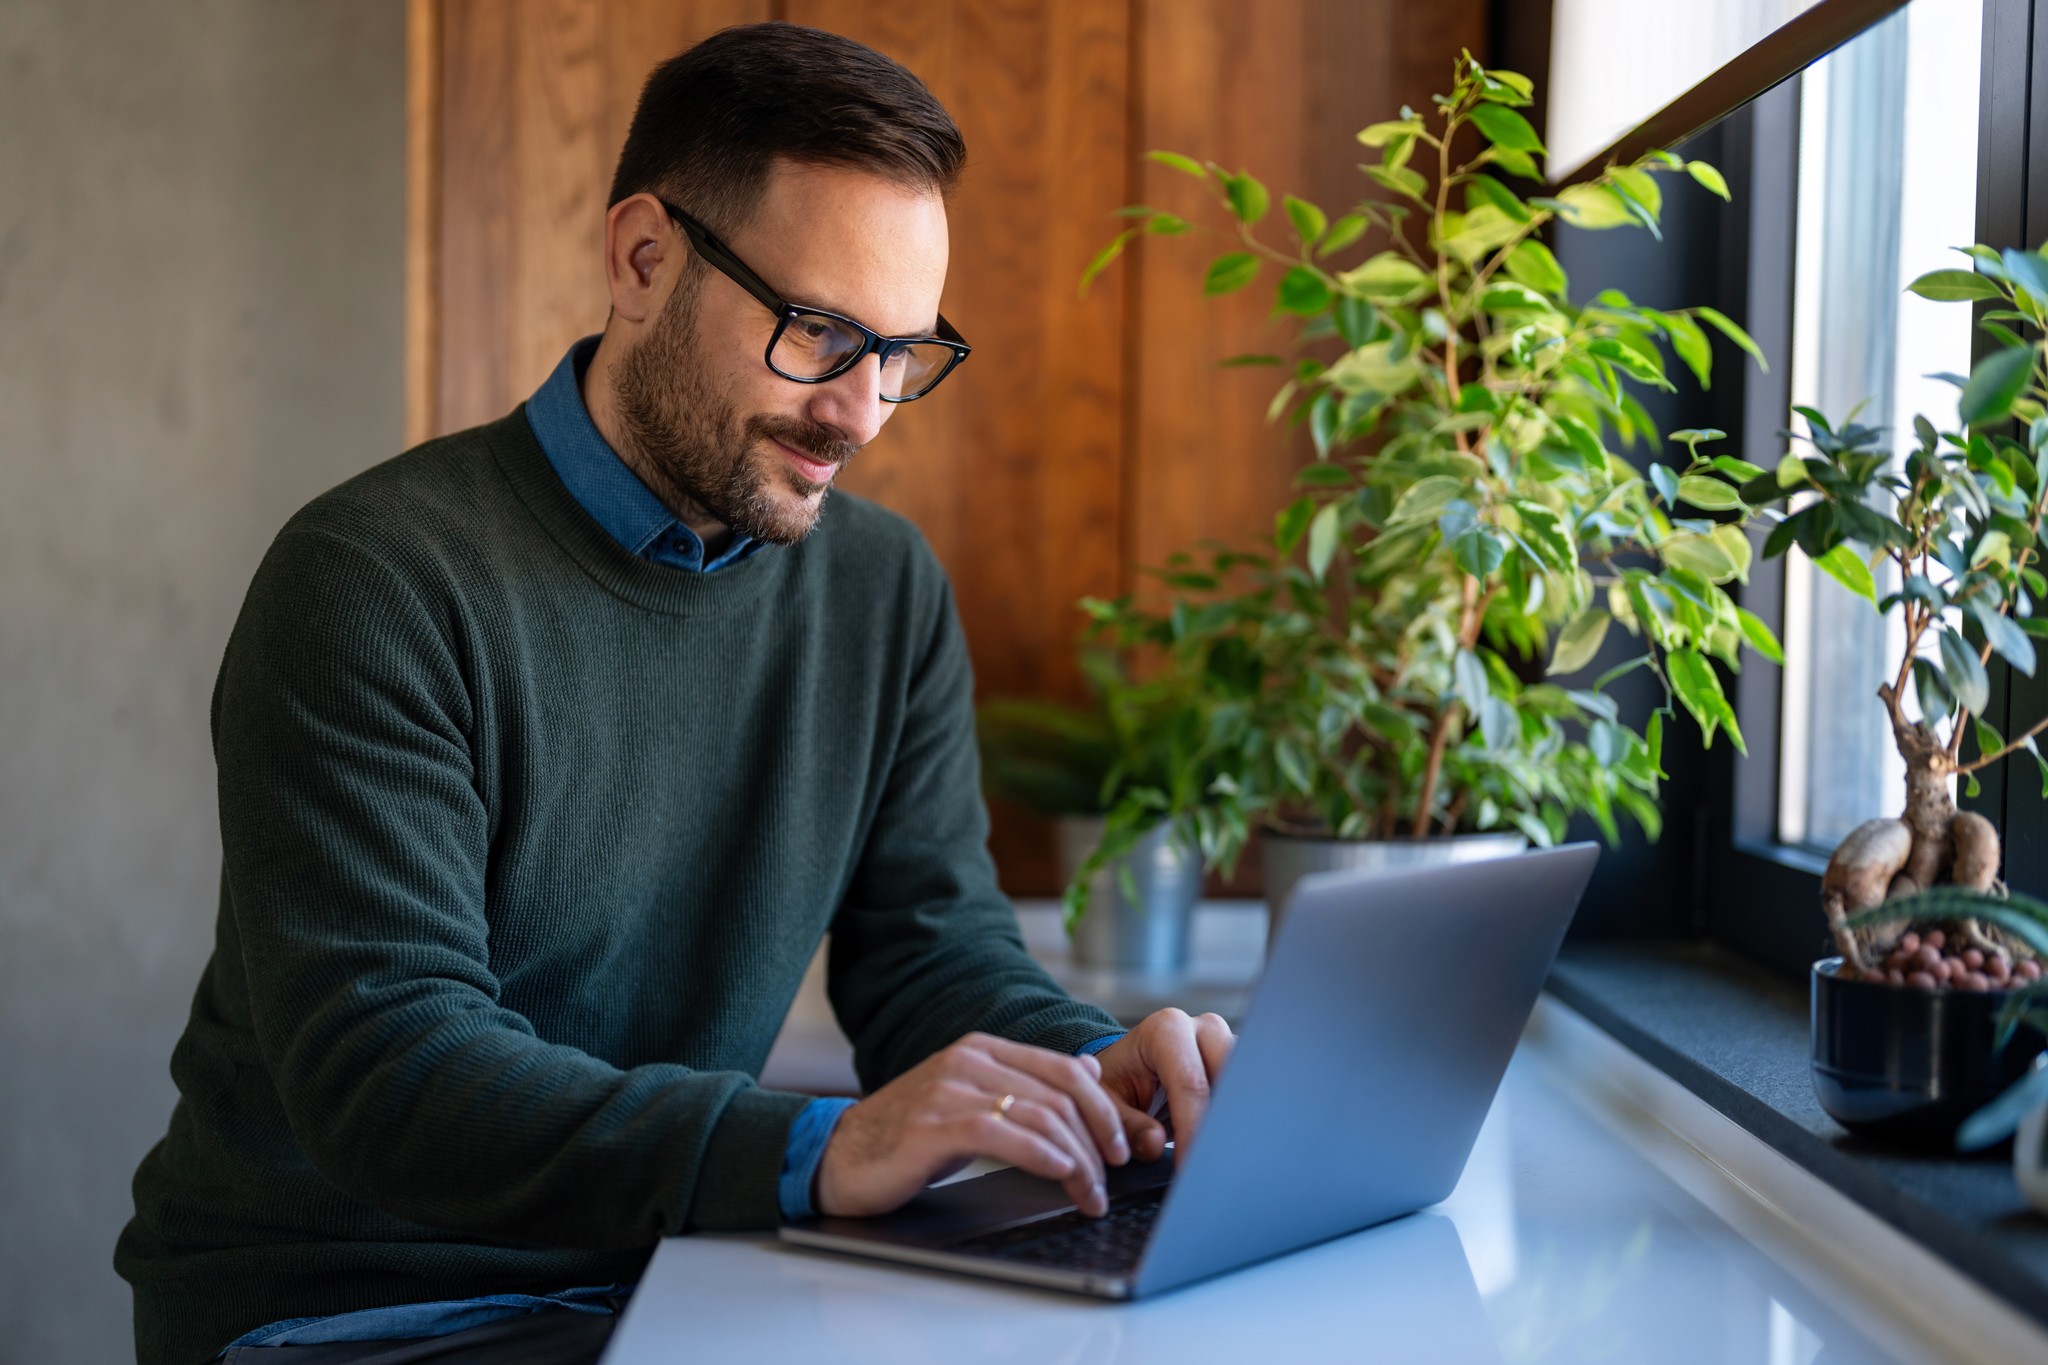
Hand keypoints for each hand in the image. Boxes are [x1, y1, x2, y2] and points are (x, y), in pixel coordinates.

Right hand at [814, 1032, 1130, 1218]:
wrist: (837, 1156)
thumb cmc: (907, 1136)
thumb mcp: (972, 1102)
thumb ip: (1026, 1085)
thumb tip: (1089, 1070)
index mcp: (982, 1048)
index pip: (1067, 1069)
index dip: (1106, 1109)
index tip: (1123, 1148)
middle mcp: (968, 1058)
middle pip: (1062, 1094)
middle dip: (1099, 1139)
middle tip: (1112, 1178)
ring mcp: (950, 1088)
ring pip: (1041, 1115)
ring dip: (1078, 1160)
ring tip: (1090, 1194)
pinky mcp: (934, 1123)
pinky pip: (1005, 1134)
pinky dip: (1044, 1157)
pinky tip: (1061, 1176)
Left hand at [1092, 1008, 1235, 1162]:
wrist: (1126, 1065)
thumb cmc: (1116, 1081)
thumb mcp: (1107, 1102)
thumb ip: (1127, 1124)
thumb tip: (1156, 1144)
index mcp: (1166, 1030)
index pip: (1191, 1083)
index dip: (1192, 1130)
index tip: (1189, 1167)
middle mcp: (1202, 1028)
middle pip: (1230, 1074)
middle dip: (1222, 1121)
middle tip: (1211, 1162)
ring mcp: (1225, 1042)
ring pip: (1247, 1080)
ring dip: (1236, 1117)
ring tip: (1220, 1154)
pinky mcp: (1238, 1060)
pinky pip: (1249, 1088)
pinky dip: (1240, 1115)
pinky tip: (1228, 1141)